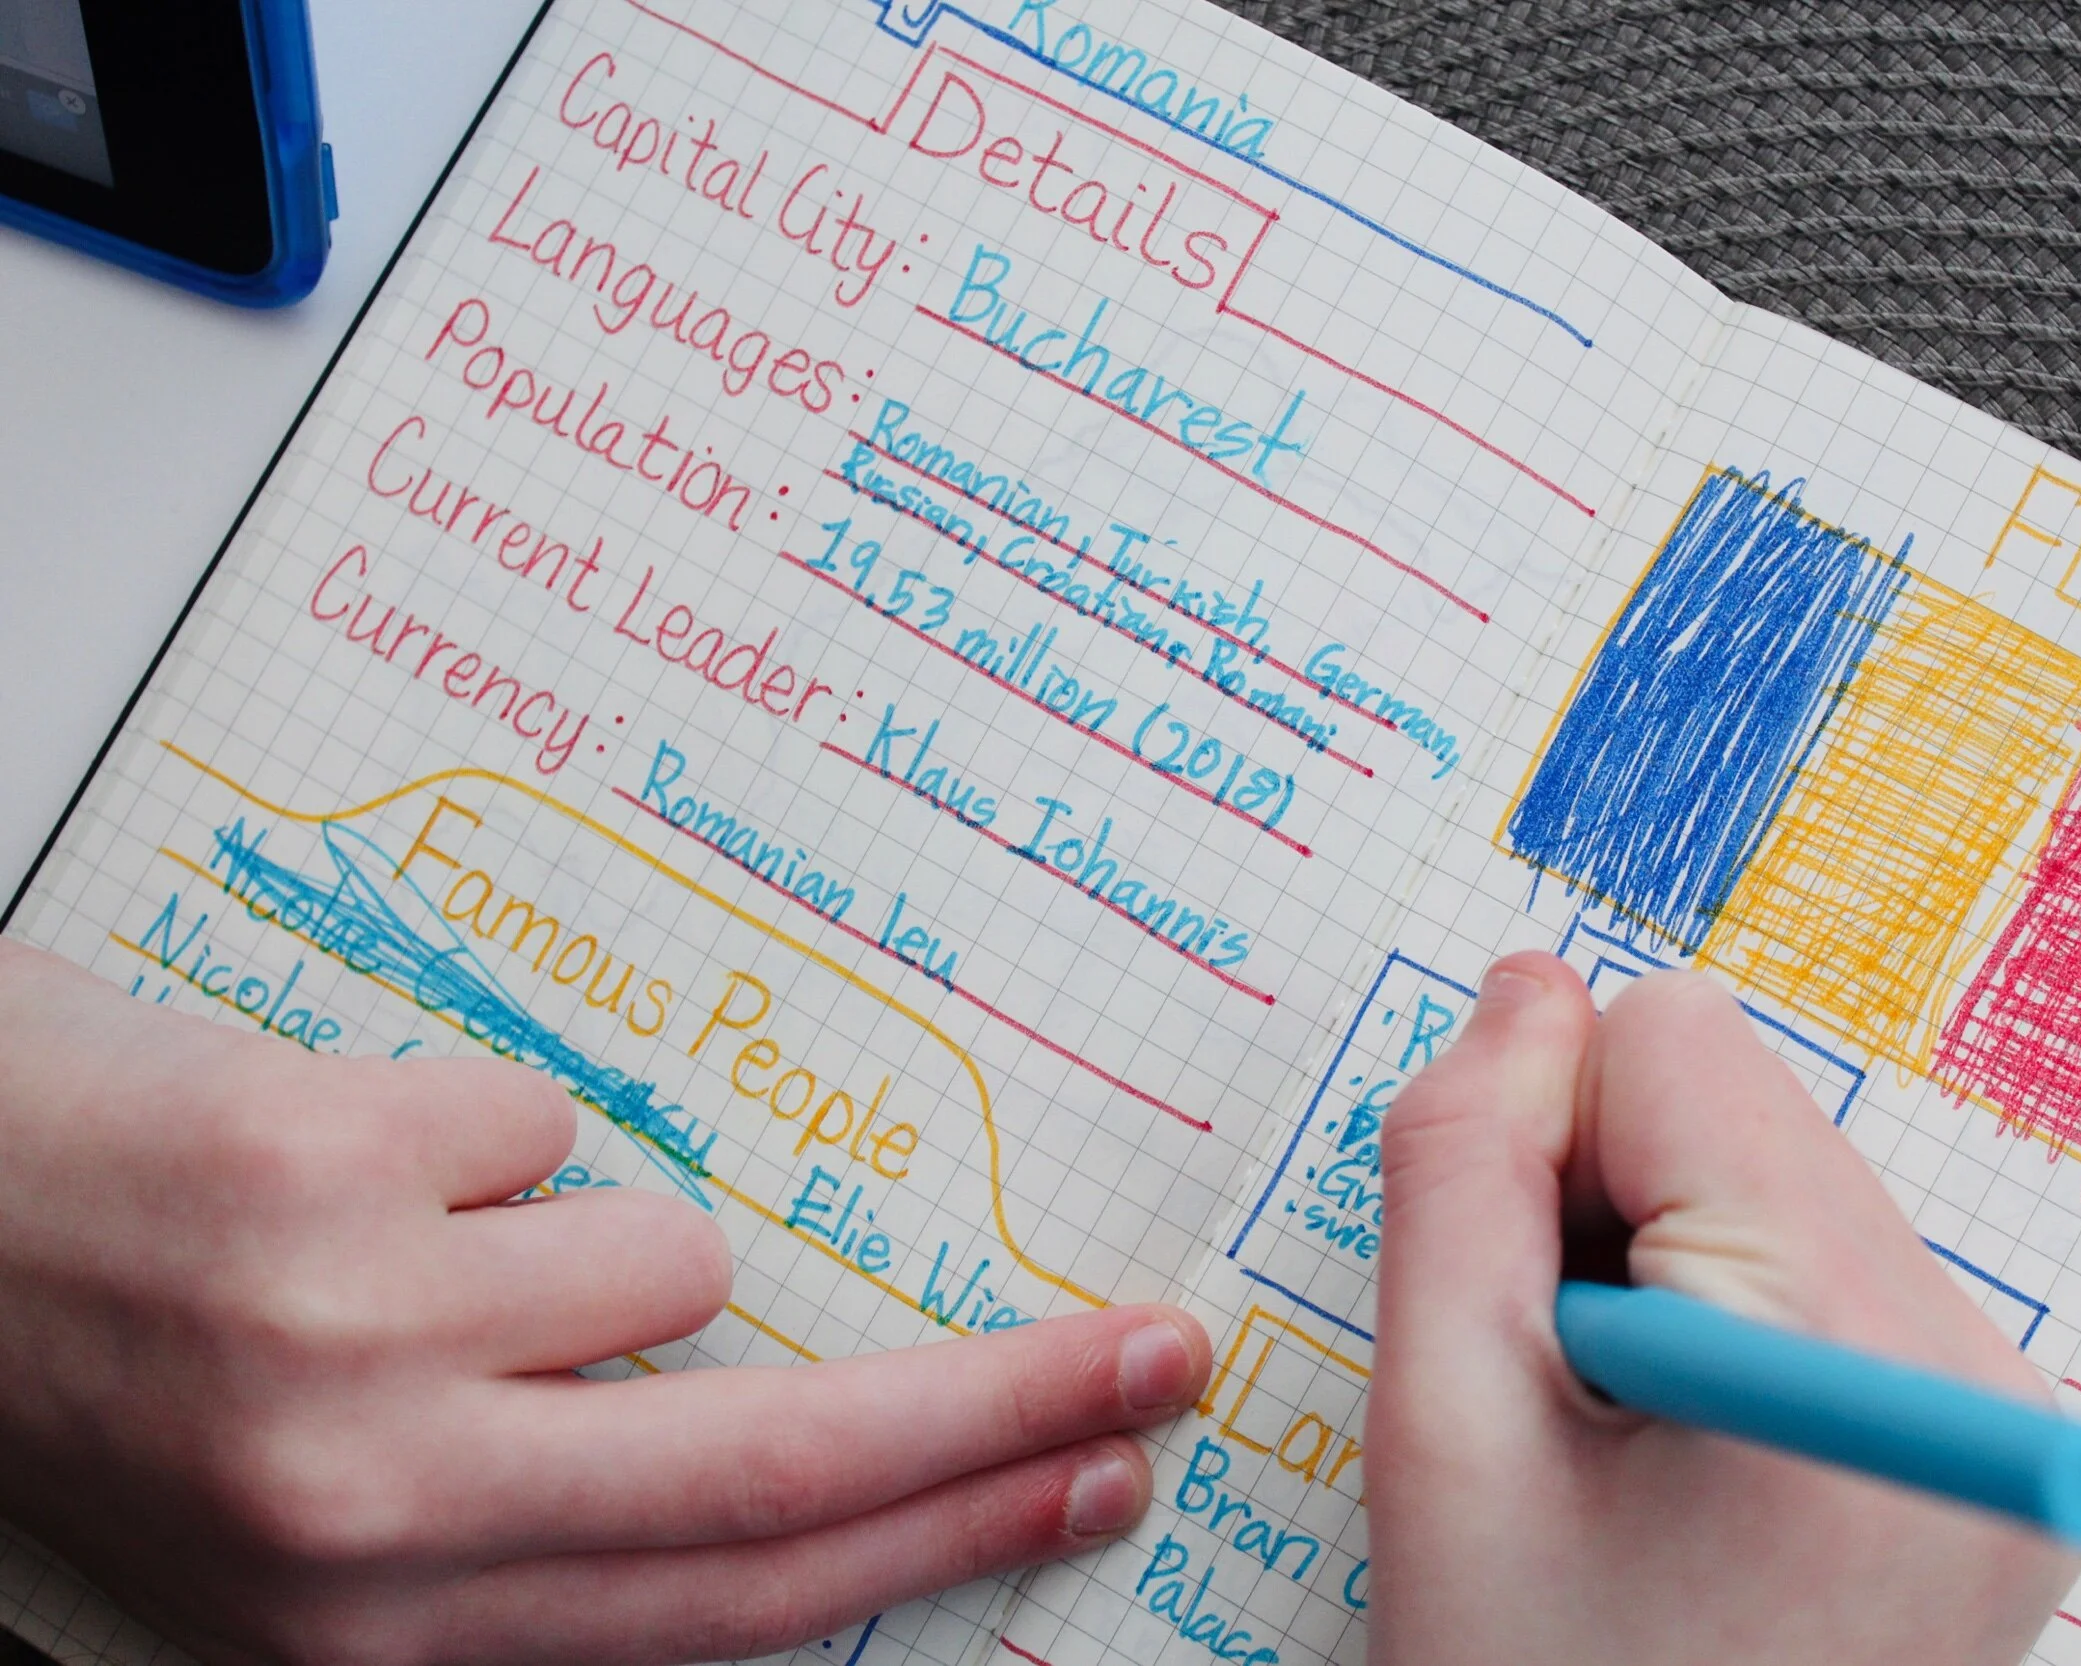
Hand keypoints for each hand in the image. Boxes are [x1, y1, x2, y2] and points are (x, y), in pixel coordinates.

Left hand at [0, 940, 1209, 1665]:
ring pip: (667, 1262)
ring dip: (585, 1229)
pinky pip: (539, 1122)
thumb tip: (789, 1438)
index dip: (951, 1546)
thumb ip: (541, 1511)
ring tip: (427, 1222)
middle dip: (1002, 1410)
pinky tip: (347, 1150)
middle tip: (1152, 1351)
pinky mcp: (320, 1177)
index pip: (738, 1610)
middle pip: (780, 1469)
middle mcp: (372, 1525)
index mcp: (382, 1633)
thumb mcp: (328, 1512)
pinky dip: (473, 1127)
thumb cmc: (121, 1361)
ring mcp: (349, 1348)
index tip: (1091, 1486)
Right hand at [1366, 953, 2078, 1665]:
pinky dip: (1716, 1327)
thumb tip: (1526, 989)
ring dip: (1653, 1278)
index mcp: (1860, 1346)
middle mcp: (1981, 1353)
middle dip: (1604, 1218)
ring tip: (1622, 1458)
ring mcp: (1999, 1395)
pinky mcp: (1985, 1424)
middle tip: (1566, 1414)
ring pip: (1767, 1180)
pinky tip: (1681, 1465)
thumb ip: (1459, 1168)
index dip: (1538, 1151)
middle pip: (1733, 1108)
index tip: (1524, 1327)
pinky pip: (1816, 1266)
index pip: (1670, 1041)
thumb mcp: (1445, 1431)